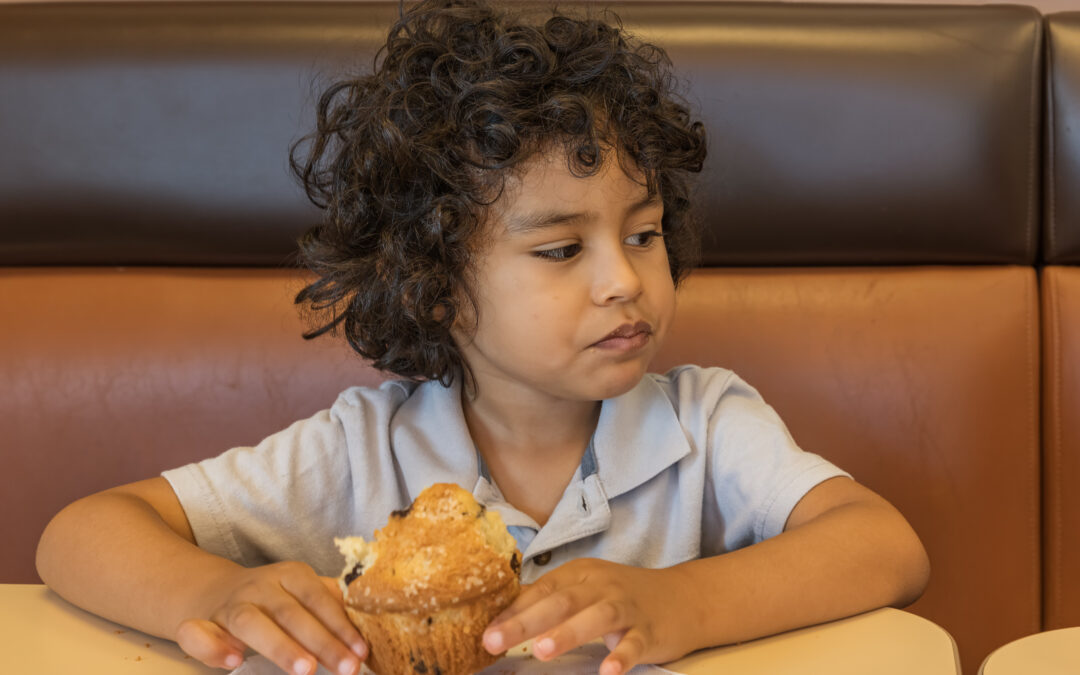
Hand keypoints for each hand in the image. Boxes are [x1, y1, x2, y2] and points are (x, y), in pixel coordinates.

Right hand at [174, 561, 366, 674]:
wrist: (211, 592)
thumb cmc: (273, 600)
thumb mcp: (302, 594)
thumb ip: (330, 604)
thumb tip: (370, 622)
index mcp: (291, 576)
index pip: (320, 598)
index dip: (342, 625)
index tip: (362, 652)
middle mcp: (260, 586)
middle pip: (291, 612)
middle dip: (321, 641)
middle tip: (345, 667)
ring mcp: (229, 605)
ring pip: (250, 622)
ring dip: (279, 646)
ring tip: (306, 669)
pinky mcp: (199, 623)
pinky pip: (199, 633)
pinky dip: (214, 647)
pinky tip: (233, 661)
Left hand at [481, 558, 694, 674]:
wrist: (683, 598)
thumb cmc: (621, 597)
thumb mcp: (585, 590)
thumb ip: (550, 601)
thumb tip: (503, 619)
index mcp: (579, 574)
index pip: (540, 590)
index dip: (512, 612)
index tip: (486, 634)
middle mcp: (601, 586)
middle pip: (562, 601)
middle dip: (526, 621)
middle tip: (496, 641)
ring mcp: (627, 607)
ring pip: (597, 616)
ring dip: (568, 632)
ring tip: (541, 651)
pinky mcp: (649, 631)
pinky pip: (635, 644)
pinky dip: (622, 657)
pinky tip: (608, 672)